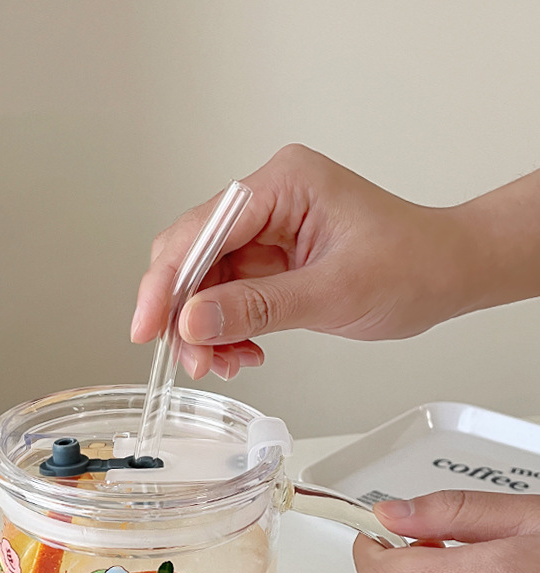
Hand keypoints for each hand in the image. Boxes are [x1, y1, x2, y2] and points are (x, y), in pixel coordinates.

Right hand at [131, 144, 472, 378]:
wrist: (448, 275)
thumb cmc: (412, 266)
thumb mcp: (333, 292)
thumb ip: (259, 307)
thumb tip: (193, 320)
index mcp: (283, 185)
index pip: (202, 230)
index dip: (168, 282)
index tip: (148, 327)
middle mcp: (268, 200)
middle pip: (193, 254)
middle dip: (184, 311)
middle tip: (190, 358)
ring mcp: (268, 230)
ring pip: (206, 281)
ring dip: (205, 328)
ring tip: (222, 363)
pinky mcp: (271, 259)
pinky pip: (229, 295)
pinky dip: (227, 329)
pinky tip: (241, 352)